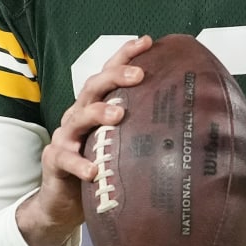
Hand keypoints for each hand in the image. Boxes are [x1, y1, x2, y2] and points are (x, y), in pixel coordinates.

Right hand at [16, 34, 153, 245]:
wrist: (62, 203)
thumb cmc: (99, 169)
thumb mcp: (120, 146)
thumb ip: (141, 133)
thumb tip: (189, 125)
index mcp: (94, 108)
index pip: (108, 75)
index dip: (124, 56)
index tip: (146, 42)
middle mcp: (78, 116)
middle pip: (92, 87)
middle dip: (115, 76)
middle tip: (138, 75)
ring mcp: (65, 137)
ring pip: (78, 117)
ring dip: (98, 113)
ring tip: (119, 114)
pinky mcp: (56, 161)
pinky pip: (66, 159)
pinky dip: (80, 164)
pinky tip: (93, 170)